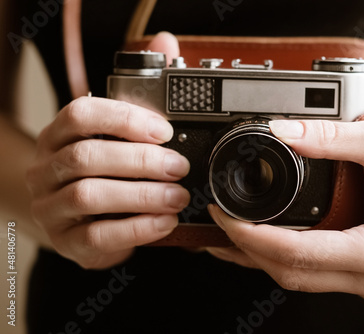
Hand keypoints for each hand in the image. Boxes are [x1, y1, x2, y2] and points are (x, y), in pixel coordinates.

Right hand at [26, 33, 189, 268]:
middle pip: (87, 157)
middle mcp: (47, 168)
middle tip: (179, 167)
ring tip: (178, 197)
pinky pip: (97, 237)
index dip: (122, 119)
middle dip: (141, 161)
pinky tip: (164, 222)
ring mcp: (51, 207)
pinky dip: (137, 229)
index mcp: (59, 135)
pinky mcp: (66, 242)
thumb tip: (166, 42)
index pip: (80, 115)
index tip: (164, 129)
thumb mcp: (120, 133)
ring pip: (89, 196)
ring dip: (142, 196)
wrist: (78, 217)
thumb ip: (143, 90)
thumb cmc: (104, 169)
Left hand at [207, 119, 363, 305]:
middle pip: (293, 272)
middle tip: (219, 224)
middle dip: (248, 250)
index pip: (297, 253)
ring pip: (302, 279)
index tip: (224, 217)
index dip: (251, 237)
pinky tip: (263, 245)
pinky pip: (317, 274)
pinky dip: (286, 258)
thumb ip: (326, 136)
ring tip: (229, 236)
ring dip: (263, 258)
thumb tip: (279, 131)